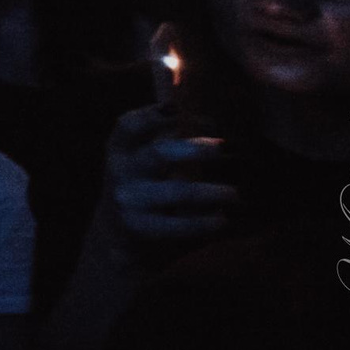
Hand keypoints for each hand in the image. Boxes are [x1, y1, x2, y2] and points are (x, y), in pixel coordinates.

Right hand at [100, 103, 239, 250]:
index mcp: (119, 151)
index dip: (153, 115)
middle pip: (158, 154)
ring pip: (179, 191)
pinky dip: (206, 222)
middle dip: (195, 149)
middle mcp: (120, 173)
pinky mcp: (141, 229)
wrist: (114, 240)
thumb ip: (164, 141)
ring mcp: (129, 202)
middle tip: (225, 147)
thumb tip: (209, 121)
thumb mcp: (139, 163)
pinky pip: (181, 225)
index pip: (128, 125)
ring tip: (235, 194)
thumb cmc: (140, 193)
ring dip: (213, 191)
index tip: (179, 109)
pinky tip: (222, 220)